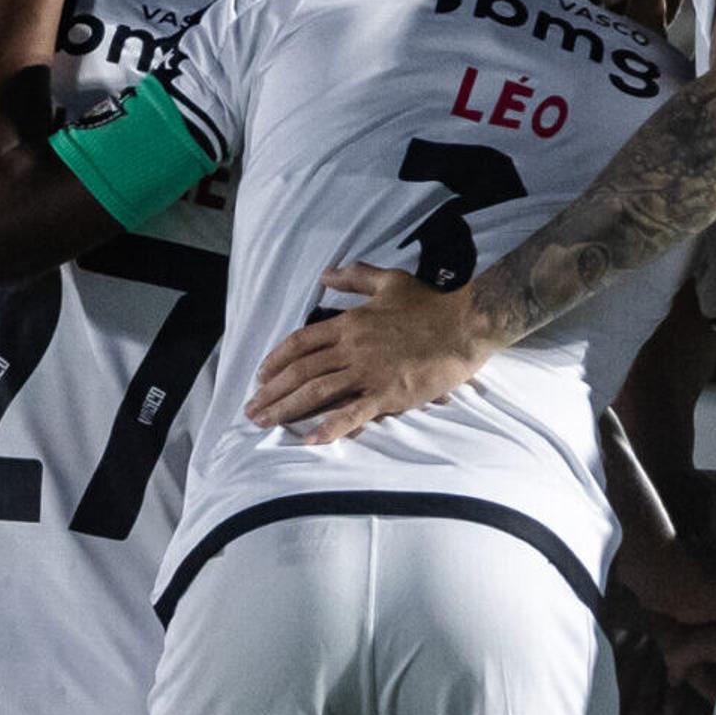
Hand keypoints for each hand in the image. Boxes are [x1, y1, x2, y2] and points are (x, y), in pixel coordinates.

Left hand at [246, 261, 499, 441]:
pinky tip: (311, 440)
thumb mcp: (389, 281)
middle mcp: (352, 348)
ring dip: (287, 409)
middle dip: (271, 392)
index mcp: (349, 324)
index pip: (300, 343)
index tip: (261, 377)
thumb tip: (325, 274)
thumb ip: (355, 277)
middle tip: (251, 410)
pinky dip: (330, 427)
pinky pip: (353, 413)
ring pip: (317, 392)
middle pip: (300, 371)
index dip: (276, 361)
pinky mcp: (388, 394)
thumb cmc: (430, 304)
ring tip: (264, 424)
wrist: (465, 326)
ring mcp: (368, 372)